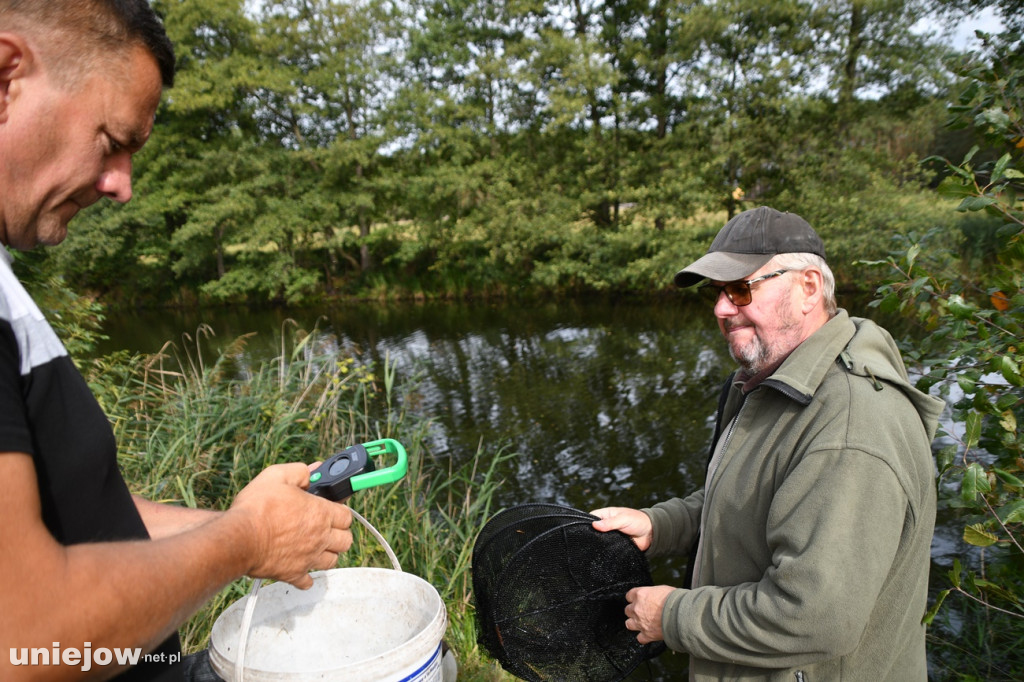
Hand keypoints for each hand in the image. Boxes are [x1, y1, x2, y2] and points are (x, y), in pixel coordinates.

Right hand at [229, 462, 352, 588]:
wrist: (238, 538)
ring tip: (316, 546)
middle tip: (327, 528)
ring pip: (332, 561)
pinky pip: (307, 581)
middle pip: (346, 540)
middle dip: (340, 533)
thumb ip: (299, 472)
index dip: (340, 511)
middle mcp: (320, 538)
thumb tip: (311, 472)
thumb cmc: (257, 507)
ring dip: (327, 553)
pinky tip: (300, 566)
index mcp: (321, 514)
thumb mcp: (277, 475)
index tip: (331, 508)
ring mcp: (308, 558)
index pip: (346, 515)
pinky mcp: (293, 574)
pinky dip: (306, 576)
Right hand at [589, 507, 653, 550]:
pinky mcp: (614, 545)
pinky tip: (602, 553)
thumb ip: (610, 523)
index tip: (582, 530)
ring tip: (594, 548)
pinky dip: (605, 550)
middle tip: (587, 541)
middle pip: (594, 530)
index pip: (591, 517)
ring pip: (599, 540)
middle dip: (591, 535)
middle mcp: (606, 525)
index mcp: (606, 515)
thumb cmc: (638, 521)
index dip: (587, 522)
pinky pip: (607, 548)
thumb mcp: (623, 519)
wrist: (651, 534)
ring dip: (599, 543)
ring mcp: (610, 535)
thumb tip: (594, 525)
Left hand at [624, 585, 673, 643]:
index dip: (634, 599)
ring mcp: (640, 622)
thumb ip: (653, 594)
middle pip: (628, 610)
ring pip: (629, 624)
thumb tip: (654, 596)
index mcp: (640, 595)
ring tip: (642, 623)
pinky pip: (640, 638)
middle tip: (642, 611)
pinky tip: (648, 634)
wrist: (681, 615)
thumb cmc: (675, 600)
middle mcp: (637, 609)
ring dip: (634, 623)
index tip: (638, 600)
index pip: (629, 596)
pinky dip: (643, 637)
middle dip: (634, 611)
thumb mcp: (662, 589)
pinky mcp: (647, 634)